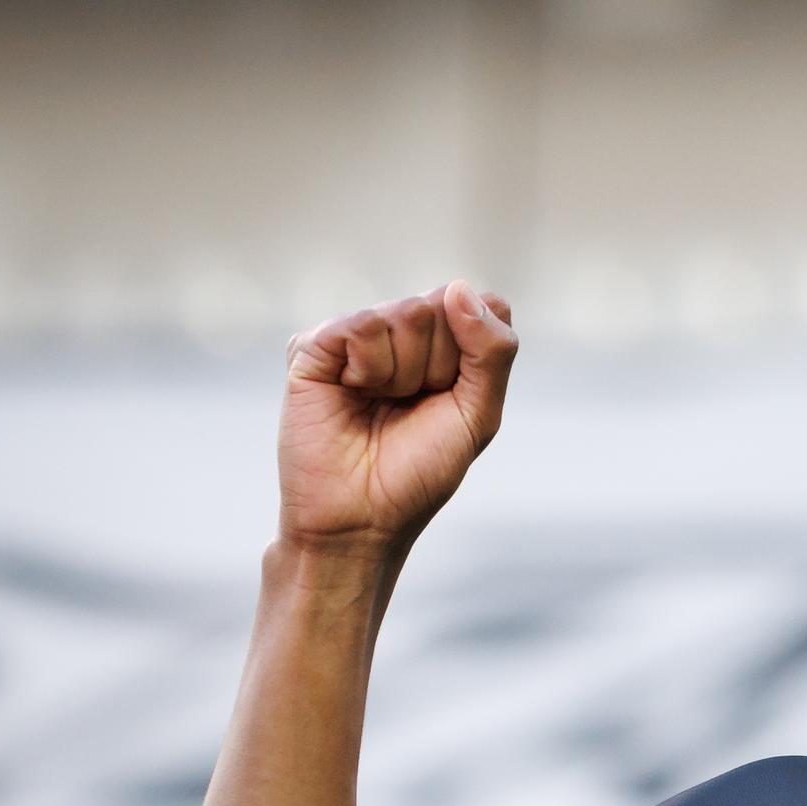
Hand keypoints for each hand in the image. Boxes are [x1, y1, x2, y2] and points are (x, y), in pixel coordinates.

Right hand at [278, 281, 517, 557]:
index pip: (482, 304)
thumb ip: (492, 351)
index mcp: (445, 343)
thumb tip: (458, 287)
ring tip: (378, 404)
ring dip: (402, 373)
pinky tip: (350, 394)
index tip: (452, 398)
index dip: (475, 354)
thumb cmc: (420, 471)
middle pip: (443, 305)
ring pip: (405, 314)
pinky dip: (368, 369)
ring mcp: (356, 335)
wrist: (360, 518)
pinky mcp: (314, 344)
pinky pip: (362, 325)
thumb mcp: (478, 415)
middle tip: (410, 406)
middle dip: (438, 367)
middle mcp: (401, 331)